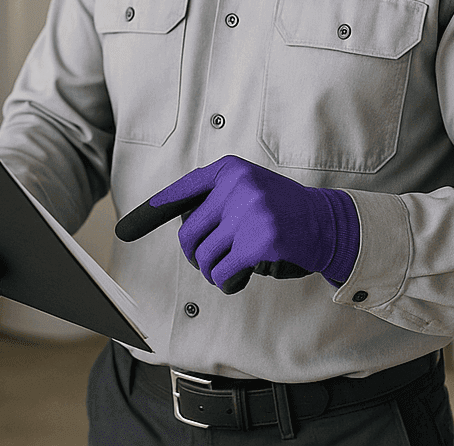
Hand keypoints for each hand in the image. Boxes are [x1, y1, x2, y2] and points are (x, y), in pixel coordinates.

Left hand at [115, 155, 358, 293]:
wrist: (330, 224)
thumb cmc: (284, 214)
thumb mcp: (249, 193)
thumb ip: (217, 202)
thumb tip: (182, 233)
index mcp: (229, 170)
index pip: (181, 192)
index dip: (148, 214)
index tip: (123, 231)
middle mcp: (236, 184)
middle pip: (188, 235)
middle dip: (197, 257)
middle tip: (215, 264)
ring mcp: (249, 209)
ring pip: (204, 257)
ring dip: (215, 272)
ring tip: (234, 269)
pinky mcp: (261, 238)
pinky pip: (222, 272)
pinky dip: (227, 282)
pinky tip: (240, 279)